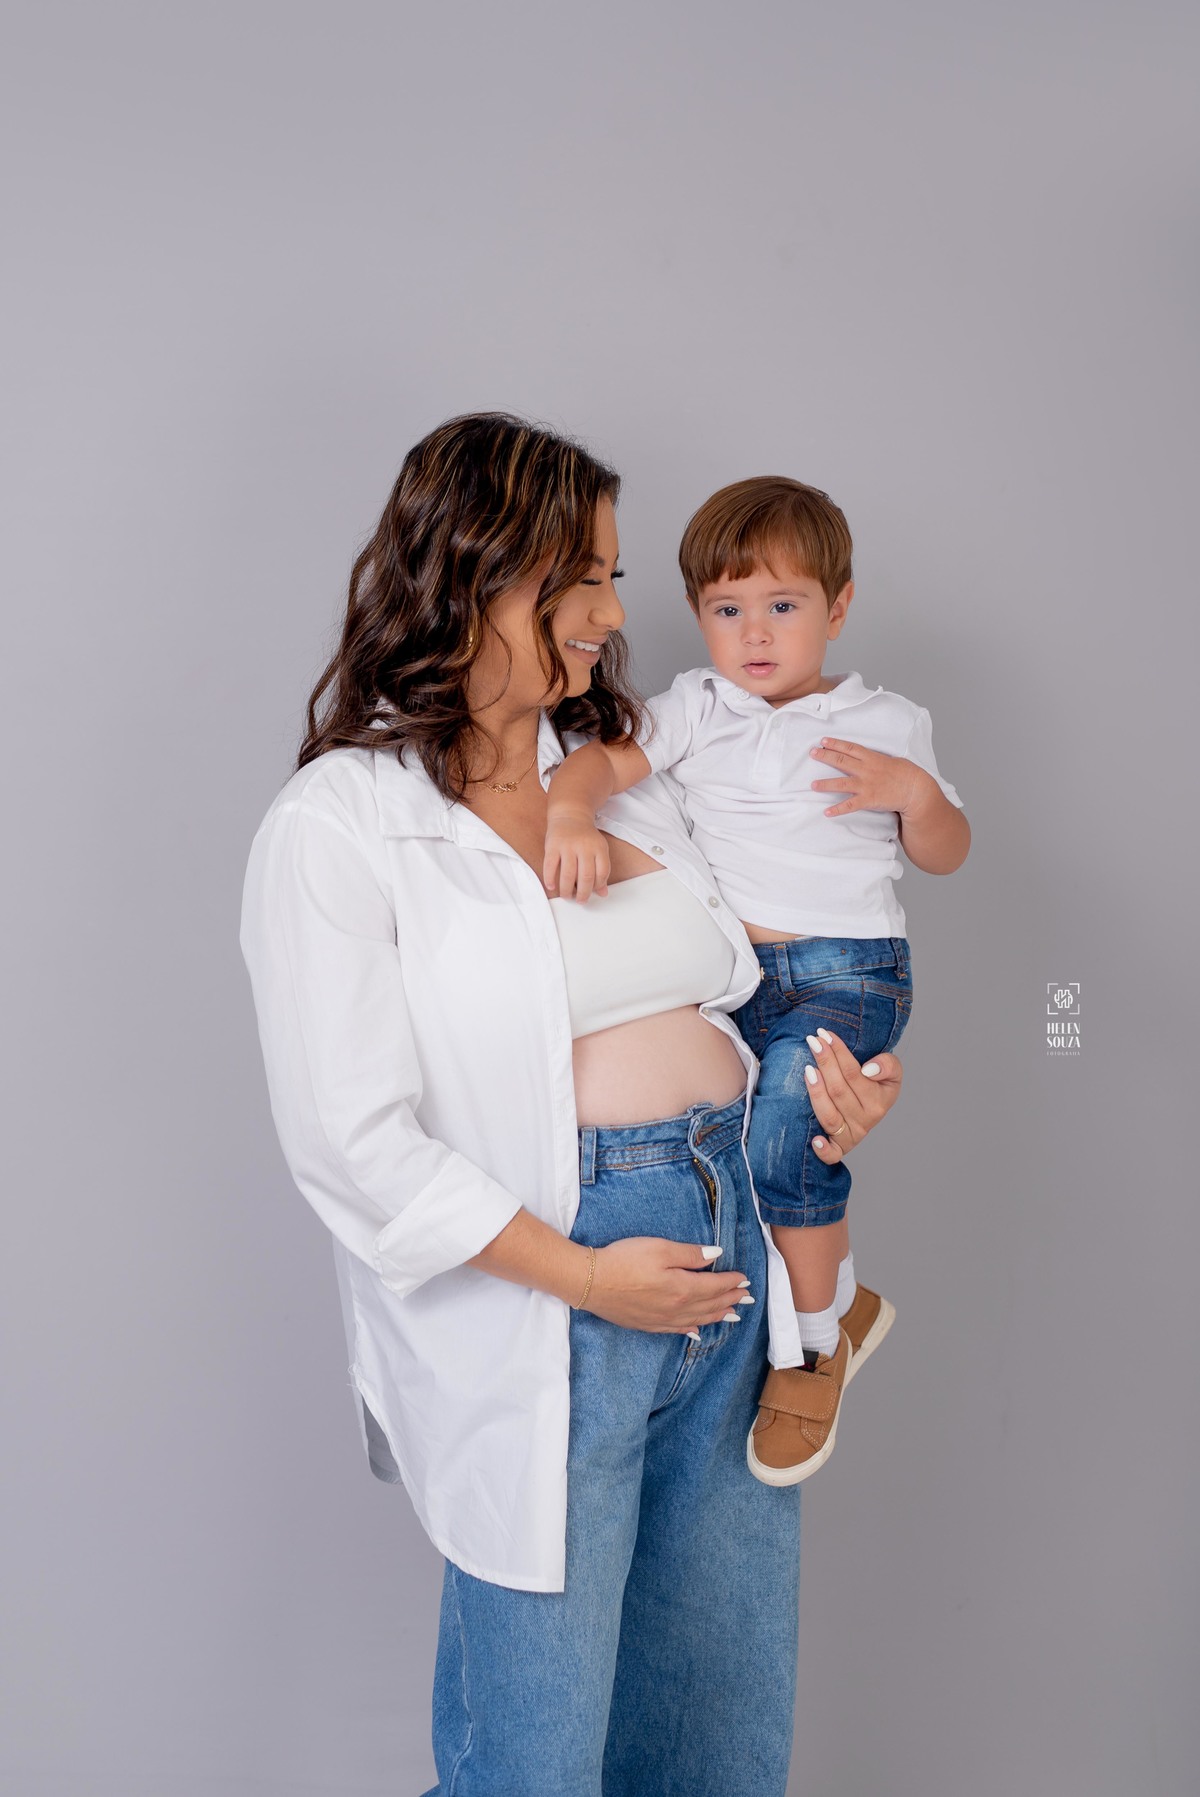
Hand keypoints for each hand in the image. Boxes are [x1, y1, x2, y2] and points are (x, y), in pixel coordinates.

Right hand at [544, 810, 610, 900]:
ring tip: (567, 896)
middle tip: (580, 900)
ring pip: (568, 874)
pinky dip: (550, 879)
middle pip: (586, 876)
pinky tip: (552, 886)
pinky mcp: (552, 846)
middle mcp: (584, 846)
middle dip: (583, 893)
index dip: (598, 886)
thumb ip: (601, 871)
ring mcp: (567, 846)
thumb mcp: (598, 850)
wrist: (570, 815)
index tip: (593, 893)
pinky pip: (550, 866)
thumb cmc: (585, 837)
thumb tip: (603, 893)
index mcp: (599, 848)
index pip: (602, 872)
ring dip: (567, 890)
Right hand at [584, 1236, 752, 1336]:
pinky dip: (693, 1330)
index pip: (716, 1286)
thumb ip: (690, 1254)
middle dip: (731, 1299)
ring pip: (698, 1320)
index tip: (745, 1279)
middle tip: (747, 1297)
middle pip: (711, 1305)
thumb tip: (716, 1257)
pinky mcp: (648, 1325)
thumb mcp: (660, 1249)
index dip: (732, 1282)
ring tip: (733, 1314)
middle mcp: (678, 1309)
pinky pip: (678, 1330)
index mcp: (684, 1288)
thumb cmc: (625, 1260)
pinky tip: (697, 1331)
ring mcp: (663, 1320)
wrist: (591, 1282)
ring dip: (718, 1316)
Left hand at [802, 1029, 902, 1164]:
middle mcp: (866, 1121)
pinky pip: (832, 1154)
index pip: (855, 1073)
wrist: (871, 1105)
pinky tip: (814, 1139)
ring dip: (816, 1092)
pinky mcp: (840, 1148)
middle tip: (812, 1041)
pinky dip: (823, 1149)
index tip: (824, 1034)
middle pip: (839, 1090)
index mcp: (879, 1102)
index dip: (839, 1052)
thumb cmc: (876, 1083)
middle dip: (825, 1063)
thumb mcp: (892, 1071)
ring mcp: (851, 1135)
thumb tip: (868, 1070)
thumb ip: (888, 1065)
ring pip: (830, 1115)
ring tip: (808, 1069)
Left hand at [809, 737, 937, 819]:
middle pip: (841, 761)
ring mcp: (866, 785)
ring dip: (825, 784)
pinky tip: (827, 812)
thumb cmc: (906, 774)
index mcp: (872, 758)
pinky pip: (850, 805)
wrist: (915, 789)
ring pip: (841, 783)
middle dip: (825, 756)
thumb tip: (867, 757)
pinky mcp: (869, 800)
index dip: (836, 744)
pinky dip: (838, 809)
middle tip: (812, 753)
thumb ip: (876, 759)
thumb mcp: (891, 760)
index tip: (823, 741)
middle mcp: (867, 770)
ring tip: (813, 785)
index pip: (850, 748)